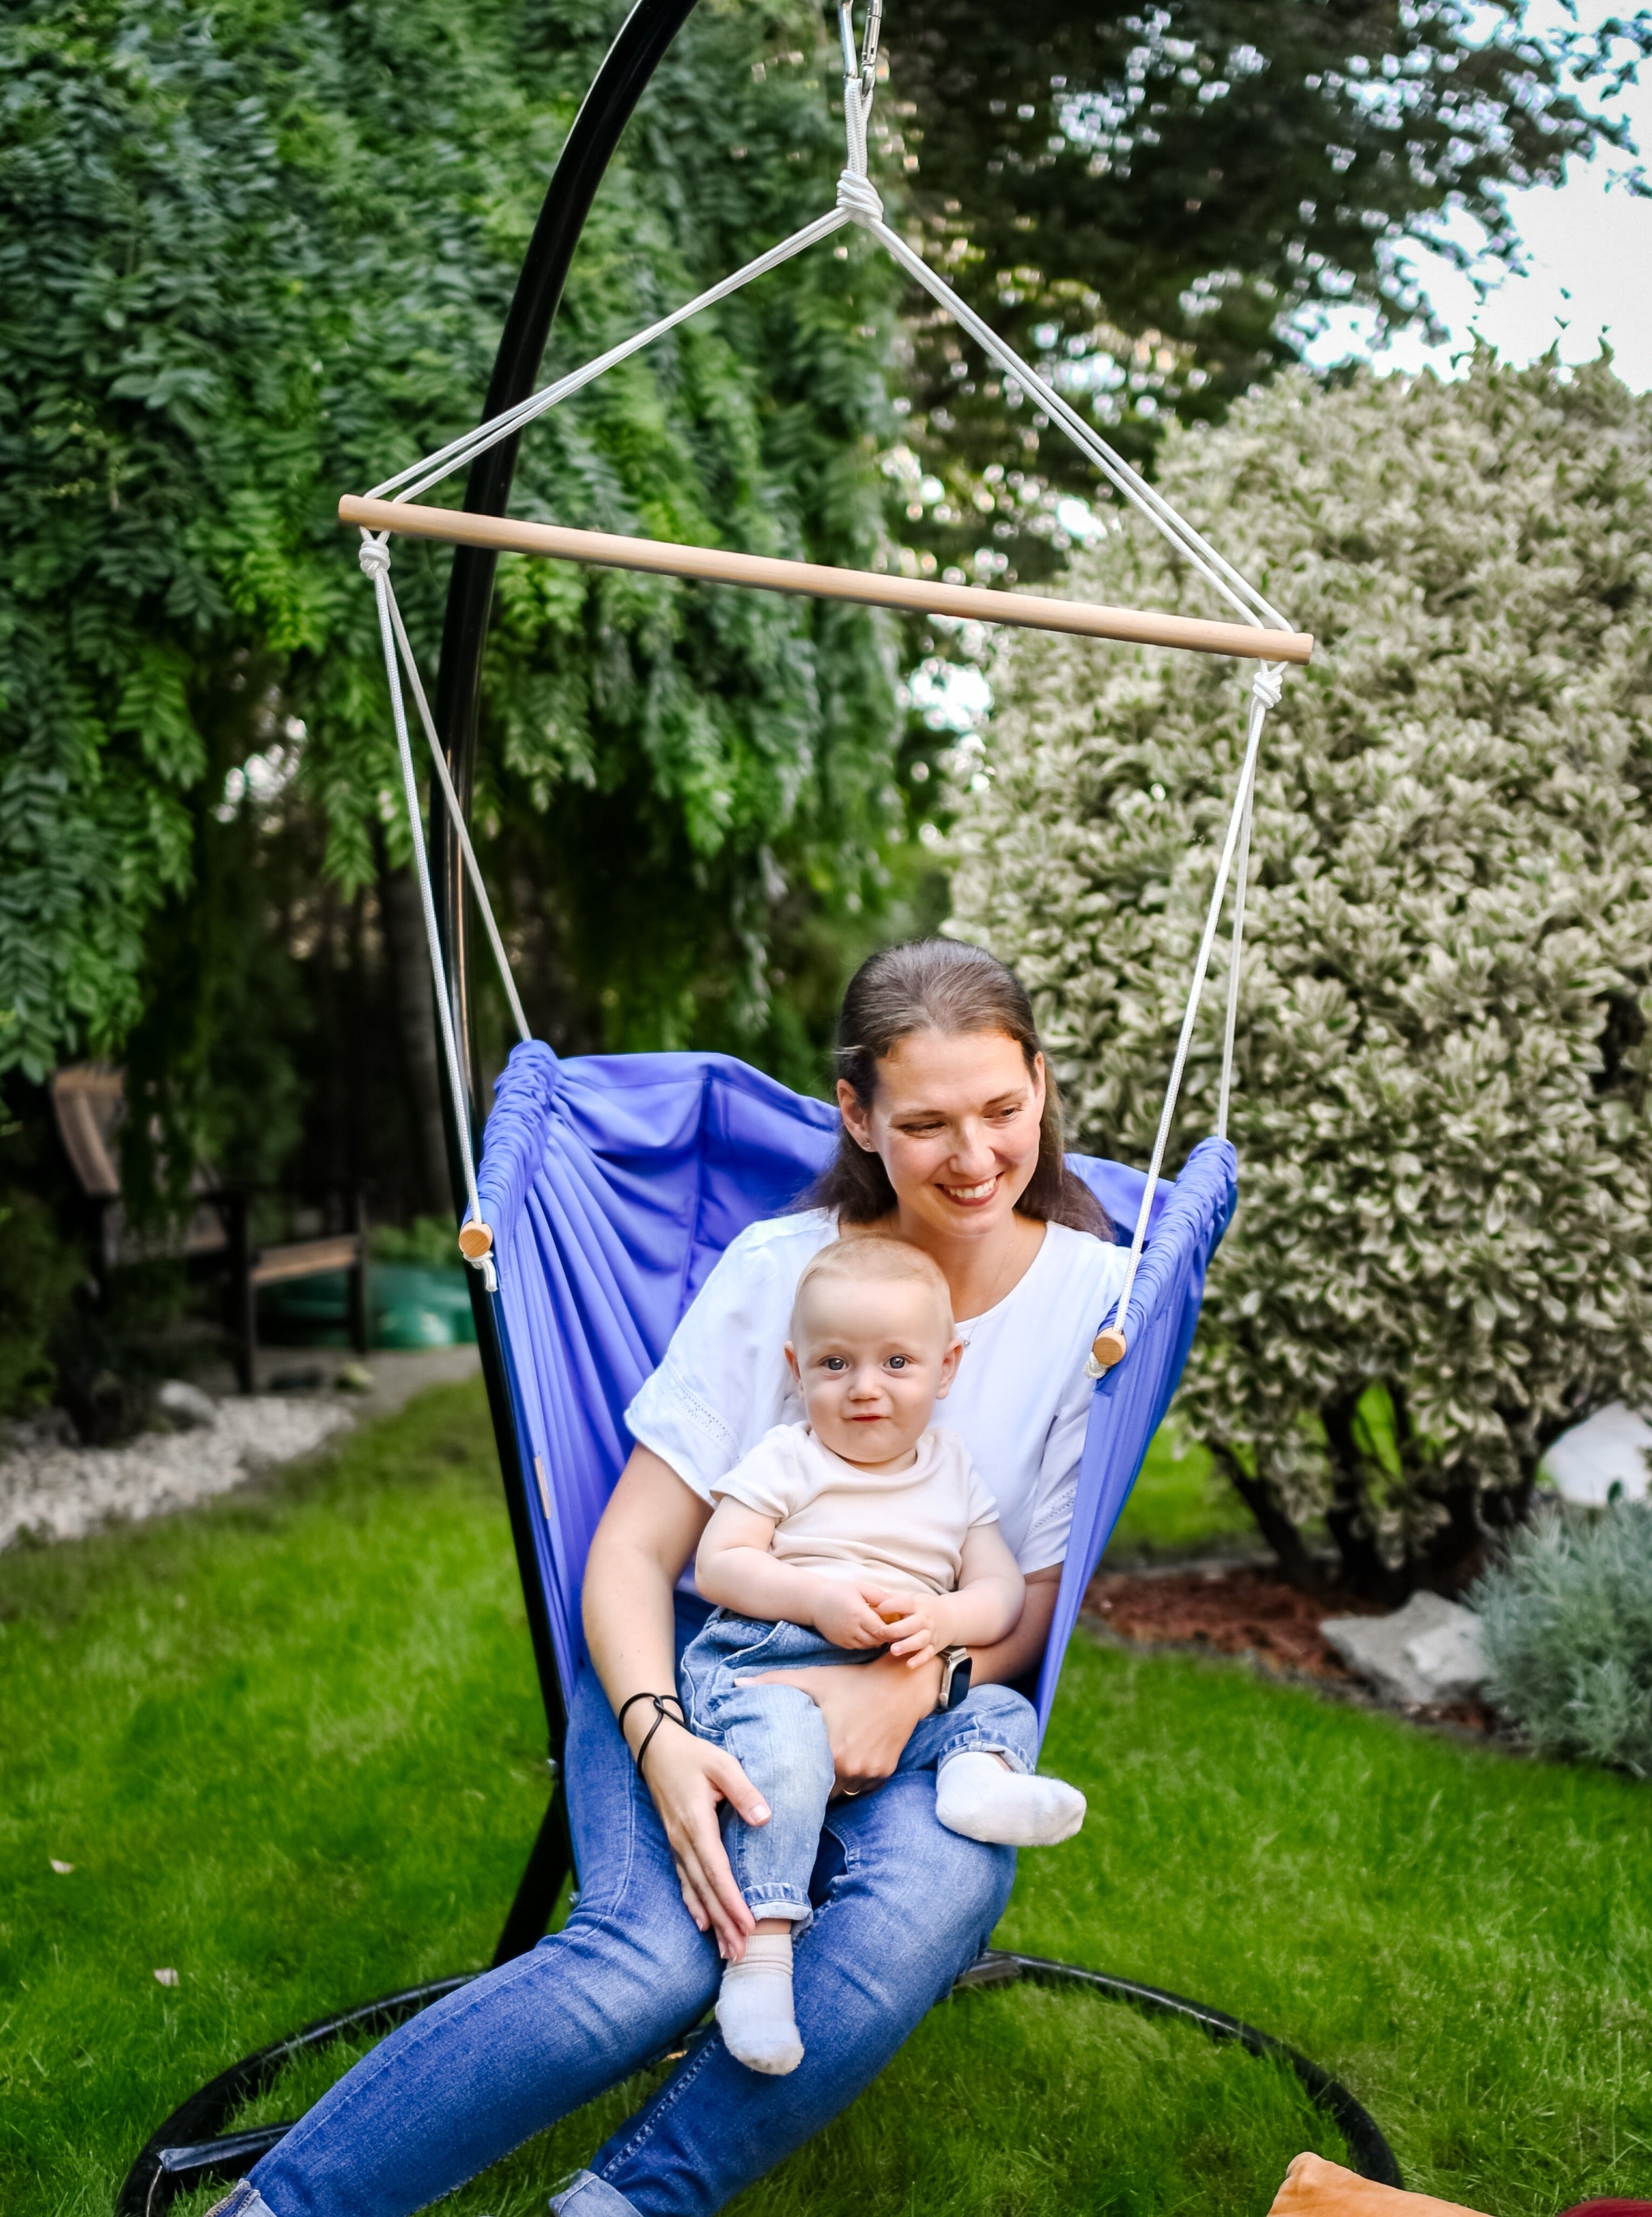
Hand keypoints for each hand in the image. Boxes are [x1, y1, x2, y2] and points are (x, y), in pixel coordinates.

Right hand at [626, 1711, 767, 1961]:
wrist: (655, 1748)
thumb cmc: (693, 1754)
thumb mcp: (722, 1763)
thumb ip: (744, 1791)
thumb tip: (764, 1818)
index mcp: (697, 1823)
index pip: (717, 1871)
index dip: (733, 1901)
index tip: (749, 1926)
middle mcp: (683, 1840)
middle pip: (706, 1890)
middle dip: (724, 1924)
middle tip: (739, 1954)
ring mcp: (676, 1844)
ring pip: (695, 1890)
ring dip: (712, 1921)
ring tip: (725, 1950)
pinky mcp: (675, 1842)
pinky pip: (685, 1881)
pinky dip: (694, 1905)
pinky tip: (702, 1923)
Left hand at [755, 1648, 942, 1794]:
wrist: (900, 1685)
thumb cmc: (852, 1680)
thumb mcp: (813, 1678)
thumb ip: (772, 1682)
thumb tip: (735, 1684)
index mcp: (830, 1750)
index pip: (802, 1781)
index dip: (791, 1781)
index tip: (781, 1781)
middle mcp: (851, 1768)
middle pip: (822, 1791)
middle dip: (811, 1786)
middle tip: (798, 1780)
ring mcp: (870, 1772)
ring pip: (844, 1791)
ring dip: (834, 1784)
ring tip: (822, 1773)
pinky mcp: (884, 1772)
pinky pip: (863, 1786)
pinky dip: (855, 1779)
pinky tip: (848, 1763)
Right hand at [810, 1578, 894, 1650]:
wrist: (814, 1602)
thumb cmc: (839, 1591)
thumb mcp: (860, 1588)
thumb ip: (879, 1596)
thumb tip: (897, 1602)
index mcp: (858, 1613)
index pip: (881, 1629)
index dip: (892, 1630)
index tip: (900, 1625)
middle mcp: (852, 1628)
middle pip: (877, 1639)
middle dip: (887, 1636)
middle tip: (895, 1629)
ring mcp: (845, 1637)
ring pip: (869, 1645)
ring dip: (877, 1640)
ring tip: (883, 1631)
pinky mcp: (841, 1643)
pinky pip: (859, 1646)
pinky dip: (867, 1642)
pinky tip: (869, 1633)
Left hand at [874, 1587, 955, 1668]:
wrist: (953, 1617)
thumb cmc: (926, 1608)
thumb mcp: (914, 1599)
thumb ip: (895, 1600)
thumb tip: (873, 1600)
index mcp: (918, 1605)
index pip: (904, 1603)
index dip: (891, 1606)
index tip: (878, 1609)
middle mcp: (925, 1619)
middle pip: (911, 1624)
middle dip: (896, 1629)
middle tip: (882, 1633)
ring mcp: (930, 1633)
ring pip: (919, 1640)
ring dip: (907, 1646)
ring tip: (893, 1650)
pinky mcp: (934, 1646)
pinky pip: (927, 1654)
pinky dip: (919, 1659)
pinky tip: (909, 1664)